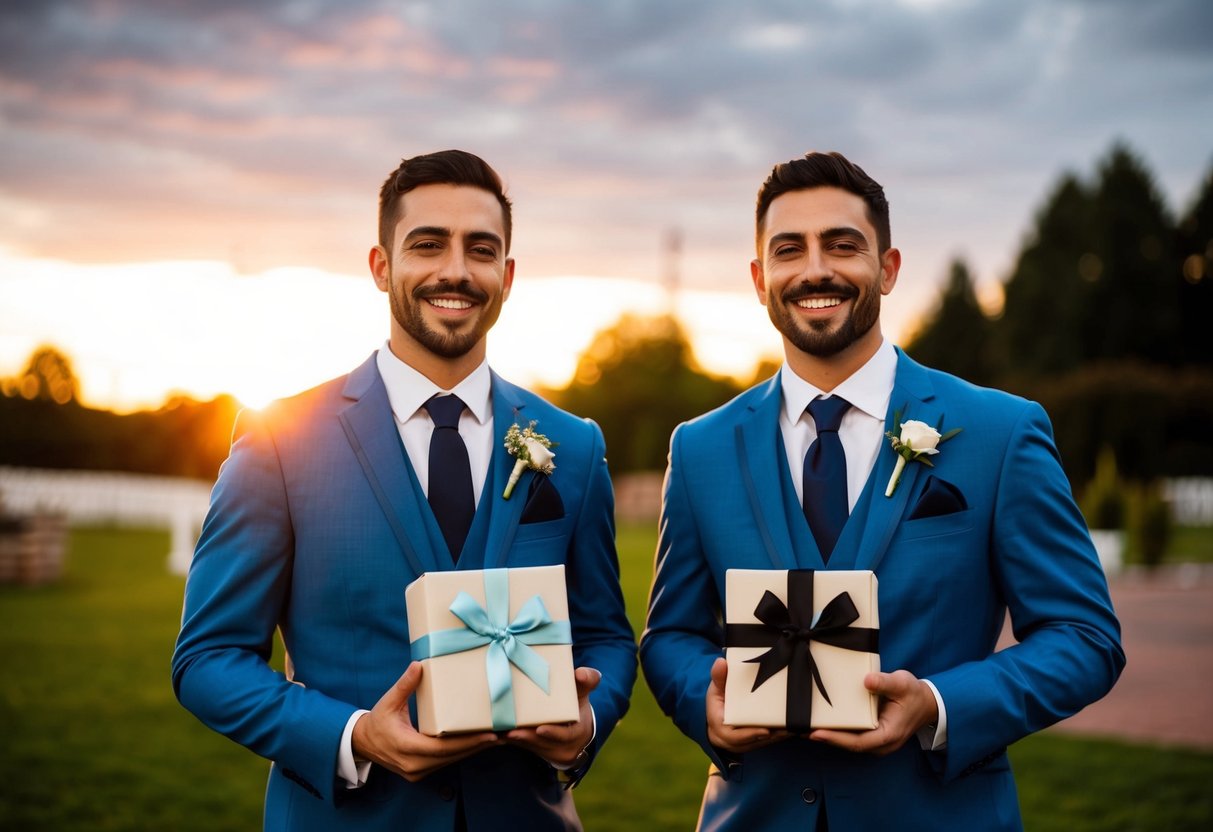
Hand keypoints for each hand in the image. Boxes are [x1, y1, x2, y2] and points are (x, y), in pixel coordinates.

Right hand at [352, 662, 500, 781]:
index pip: (443, 747)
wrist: (362, 743)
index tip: (489, 735)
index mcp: (406, 747)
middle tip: (502, 734)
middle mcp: (414, 765)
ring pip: (450, 761)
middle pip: (452, 756)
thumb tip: (418, 665)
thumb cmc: (377, 720)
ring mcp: (417, 772)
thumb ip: (404, 685)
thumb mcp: (389, 701)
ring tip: (496, 738)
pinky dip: (461, 753)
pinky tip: (477, 743)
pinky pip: (445, 763)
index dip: (467, 742)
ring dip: (472, 750)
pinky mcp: (420, 772)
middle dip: (477, 746)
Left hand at [504, 666, 599, 767]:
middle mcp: (563, 747)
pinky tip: (499, 733)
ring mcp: (549, 751)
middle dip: (528, 738)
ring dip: (517, 739)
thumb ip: (586, 681)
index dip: (554, 733)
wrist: (576, 727)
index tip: (541, 728)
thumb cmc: (578, 704)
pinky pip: (523, 747)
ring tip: (502, 731)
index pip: (566, 735)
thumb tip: (581, 673)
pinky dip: (512, 739)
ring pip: (531, 747)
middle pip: (544, 744)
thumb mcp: (583, 693)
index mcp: (577, 732)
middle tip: (512, 731)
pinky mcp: (537, 751)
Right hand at [705, 657, 790, 753]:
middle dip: (772, 736)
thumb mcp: (715, 690)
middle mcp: (734, 742)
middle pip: (755, 741)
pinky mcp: (755, 743)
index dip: (751, 734)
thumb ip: (718, 677)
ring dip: (779, 736)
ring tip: (793, 727)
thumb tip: (721, 662)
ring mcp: (745, 744)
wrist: (716, 721)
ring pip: (764, 743)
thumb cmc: (716, 704)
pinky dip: (779, 736)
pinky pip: (768, 742)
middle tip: (788, 728)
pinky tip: (792, 728)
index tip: (766, 731)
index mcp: (722, 729)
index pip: (736, 737)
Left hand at [809, 670, 938, 755]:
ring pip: (848, 742)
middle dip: (825, 738)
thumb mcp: (903, 684)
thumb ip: (885, 682)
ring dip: (828, 736)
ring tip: (803, 727)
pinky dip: (836, 731)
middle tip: (800, 730)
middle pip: (849, 745)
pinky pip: (851, 736)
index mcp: (888, 735)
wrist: (927, 702)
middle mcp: (880, 743)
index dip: (837, 738)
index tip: (816, 733)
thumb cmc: (914, 694)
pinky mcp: (871, 734)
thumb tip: (867, 680)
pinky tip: (820, 723)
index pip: (859, 741)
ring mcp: (875, 741)